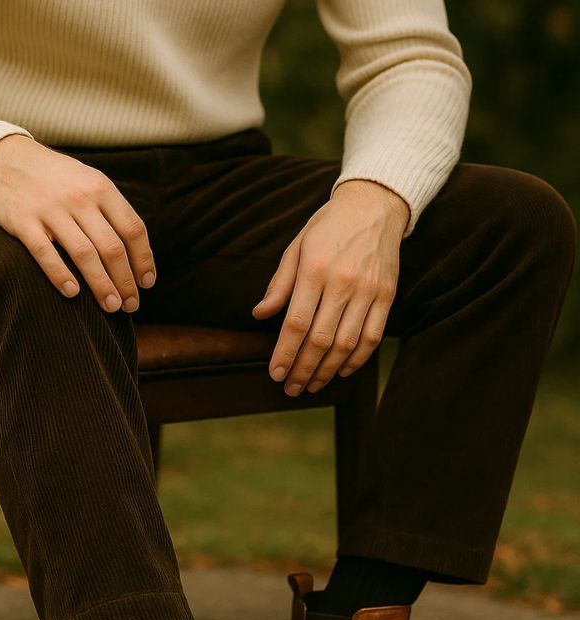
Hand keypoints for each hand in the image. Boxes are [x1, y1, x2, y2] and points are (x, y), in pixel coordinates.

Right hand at [0, 134, 155, 311]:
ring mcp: (51, 209)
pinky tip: (72, 294)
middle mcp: (79, 198)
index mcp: (101, 188)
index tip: (146, 283)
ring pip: (84, 254)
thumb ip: (112, 212)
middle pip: (111, 247)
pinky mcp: (24, 221)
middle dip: (125, 281)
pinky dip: (60, 275)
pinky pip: (45, 253)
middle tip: (130, 305)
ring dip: (101, 285)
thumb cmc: (56, 180)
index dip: (143, 260)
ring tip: (111, 307)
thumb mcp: (89, 182)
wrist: (6, 159)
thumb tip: (137, 255)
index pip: (132, 229)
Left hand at [252, 179, 408, 394]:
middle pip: (320, 340)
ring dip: (327, 371)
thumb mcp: (296, 247)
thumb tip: (259, 314)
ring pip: (346, 344)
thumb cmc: (328, 227)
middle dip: (303, 370)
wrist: (375, 205)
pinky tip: (341, 371)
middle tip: (290, 389)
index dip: (284, 353)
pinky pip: (372, 337)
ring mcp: (368, 291)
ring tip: (312, 385)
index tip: (274, 374)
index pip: (296, 323)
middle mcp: (342, 282)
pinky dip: (356, 359)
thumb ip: (279, 284)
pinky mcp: (387, 296)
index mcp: (314, 269)